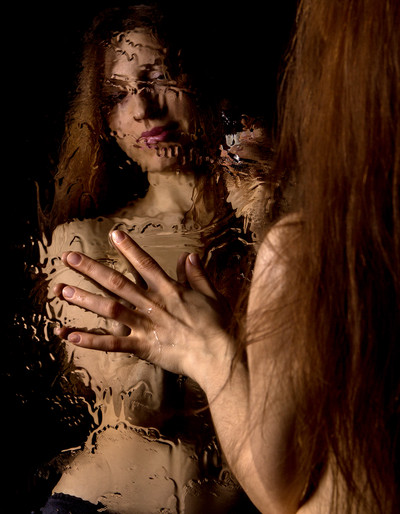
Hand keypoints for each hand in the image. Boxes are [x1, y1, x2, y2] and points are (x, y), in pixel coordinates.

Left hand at [53, 230, 234, 390]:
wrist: (219, 354)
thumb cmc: (218, 325)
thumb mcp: (211, 295)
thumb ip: (197, 275)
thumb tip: (188, 255)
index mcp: (169, 290)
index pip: (145, 264)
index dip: (129, 248)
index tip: (113, 234)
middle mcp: (152, 304)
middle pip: (117, 282)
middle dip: (92, 269)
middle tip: (69, 258)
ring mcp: (145, 325)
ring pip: (110, 309)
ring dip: (86, 299)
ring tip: (63, 291)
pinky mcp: (143, 346)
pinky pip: (114, 344)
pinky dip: (93, 340)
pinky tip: (72, 336)